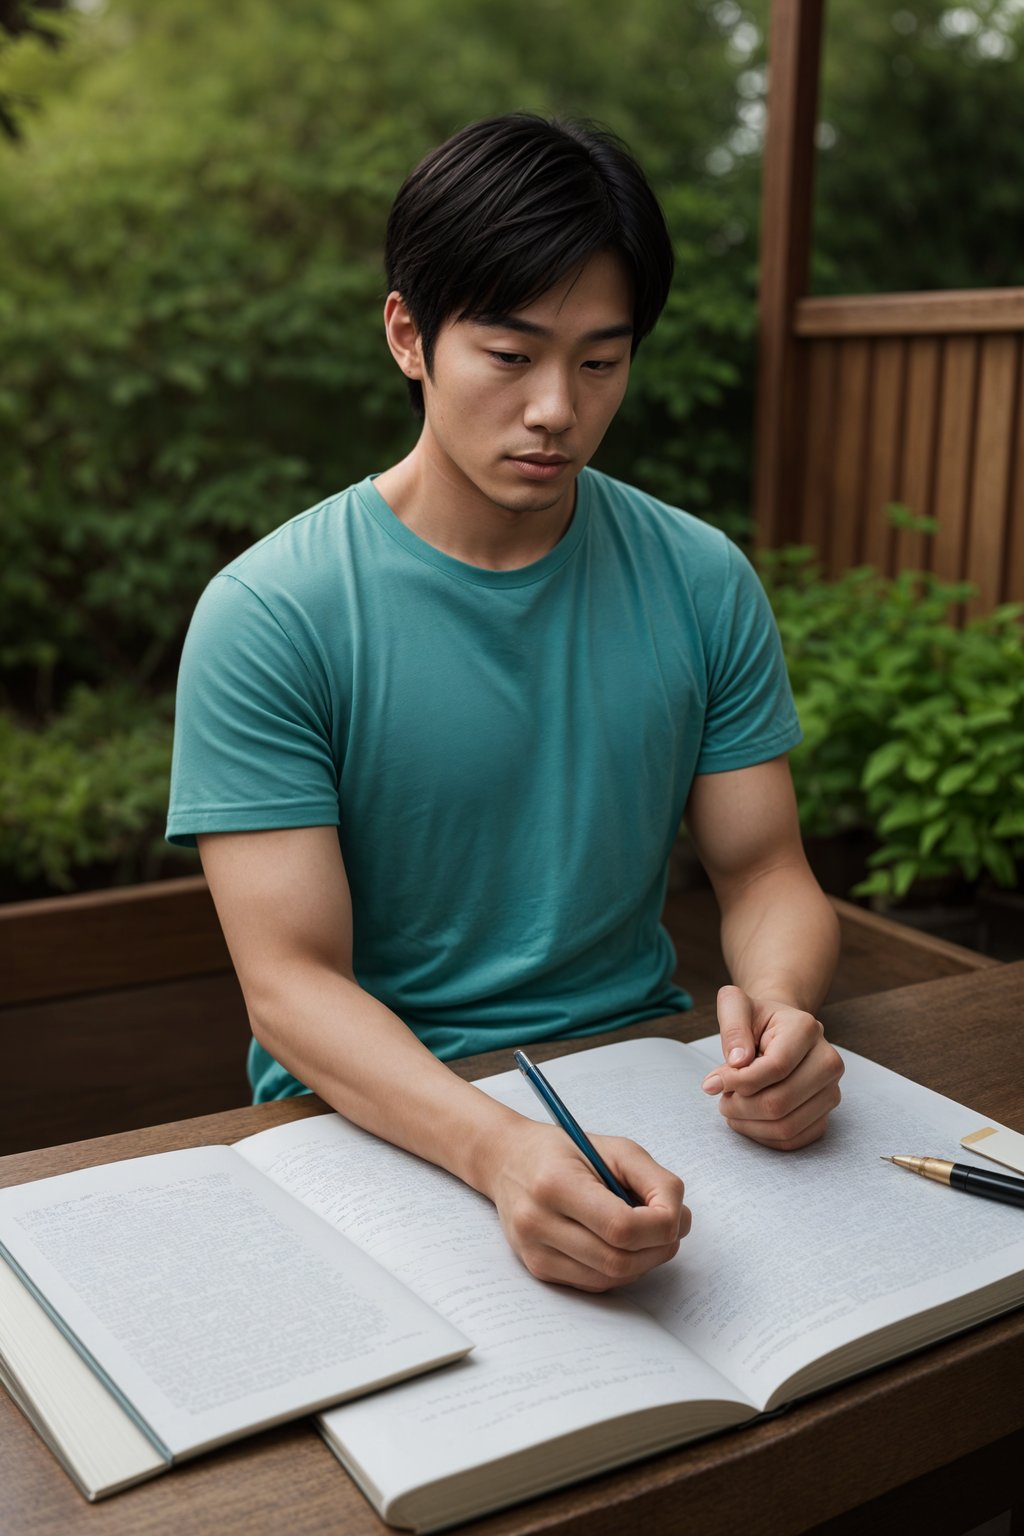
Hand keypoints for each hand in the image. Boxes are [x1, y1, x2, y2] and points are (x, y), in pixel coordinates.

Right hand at [484, 1119, 689, 1291]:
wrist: (507, 1161)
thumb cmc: (564, 1151)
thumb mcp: (616, 1148)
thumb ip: (655, 1181)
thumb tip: (680, 1221)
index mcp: (555, 1184)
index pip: (622, 1227)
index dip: (661, 1225)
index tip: (674, 1211)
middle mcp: (538, 1223)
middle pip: (619, 1261)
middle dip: (658, 1248)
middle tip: (669, 1226)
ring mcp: (535, 1252)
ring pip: (611, 1279)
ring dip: (643, 1261)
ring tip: (645, 1232)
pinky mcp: (539, 1269)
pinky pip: (596, 1283)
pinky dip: (620, 1268)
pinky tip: (620, 1243)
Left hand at [701, 985, 843, 1149]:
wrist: (778, 1030)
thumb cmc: (755, 1019)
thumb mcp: (736, 1006)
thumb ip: (732, 1028)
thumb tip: (737, 1062)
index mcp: (807, 1029)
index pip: (776, 1067)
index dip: (738, 1080)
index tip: (711, 1082)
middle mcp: (828, 1061)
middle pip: (780, 1102)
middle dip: (740, 1105)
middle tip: (722, 1097)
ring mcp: (831, 1090)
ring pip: (787, 1127)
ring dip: (749, 1124)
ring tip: (732, 1106)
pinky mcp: (825, 1115)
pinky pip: (793, 1140)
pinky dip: (763, 1136)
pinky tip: (748, 1120)